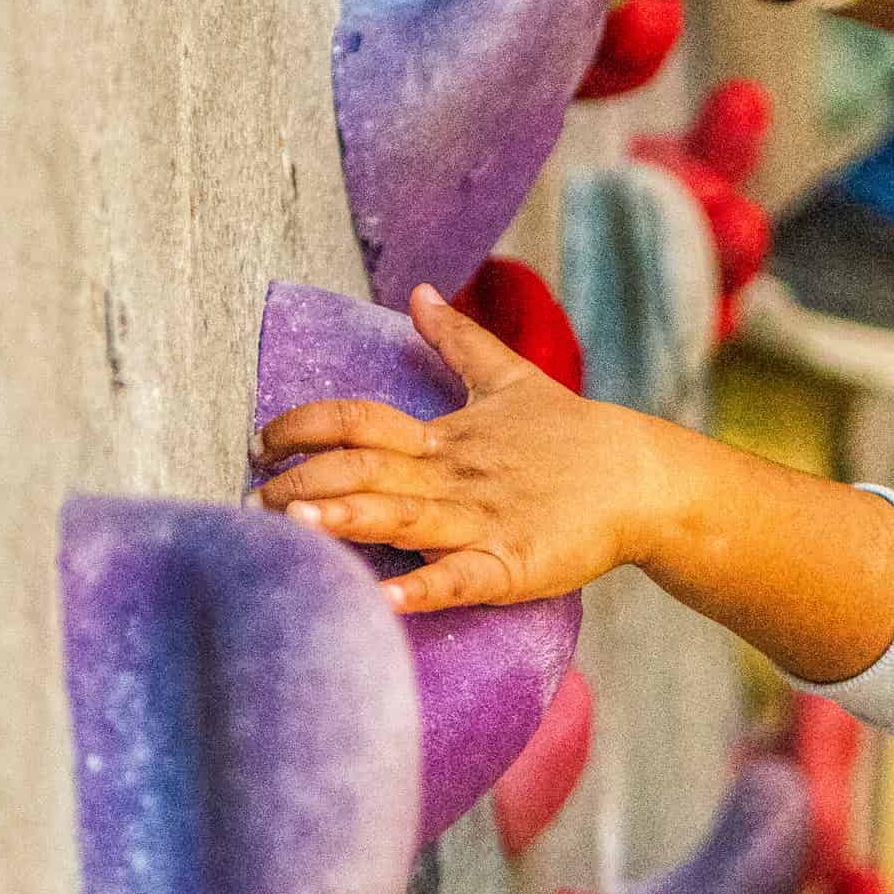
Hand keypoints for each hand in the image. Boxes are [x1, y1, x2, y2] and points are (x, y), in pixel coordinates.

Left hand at [255, 287, 672, 613]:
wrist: (641, 479)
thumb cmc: (570, 435)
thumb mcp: (509, 380)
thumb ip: (457, 340)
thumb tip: (420, 291)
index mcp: (442, 436)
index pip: (357, 419)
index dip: (304, 425)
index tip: (259, 440)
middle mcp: (452, 477)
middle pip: (364, 467)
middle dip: (303, 480)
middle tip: (252, 499)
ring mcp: (483, 521)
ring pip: (403, 517)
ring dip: (348, 519)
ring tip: (297, 525)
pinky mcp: (516, 564)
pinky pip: (463, 578)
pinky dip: (424, 589)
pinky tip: (384, 602)